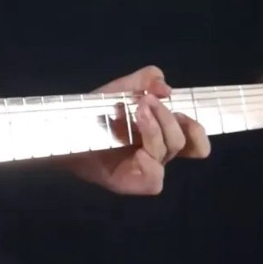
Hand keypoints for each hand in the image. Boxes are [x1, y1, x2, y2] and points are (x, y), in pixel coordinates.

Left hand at [65, 65, 210, 194]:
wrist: (65, 129)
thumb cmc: (93, 112)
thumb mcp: (122, 88)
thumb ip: (146, 79)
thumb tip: (167, 88)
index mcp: (160, 136)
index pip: (195, 143)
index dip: (197, 132)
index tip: (182, 111)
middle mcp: (156, 155)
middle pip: (182, 142)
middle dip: (167, 117)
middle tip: (145, 102)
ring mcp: (144, 170)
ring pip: (167, 153)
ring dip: (156, 129)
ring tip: (137, 111)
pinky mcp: (131, 184)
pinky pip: (155, 180)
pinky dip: (150, 160)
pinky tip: (134, 147)